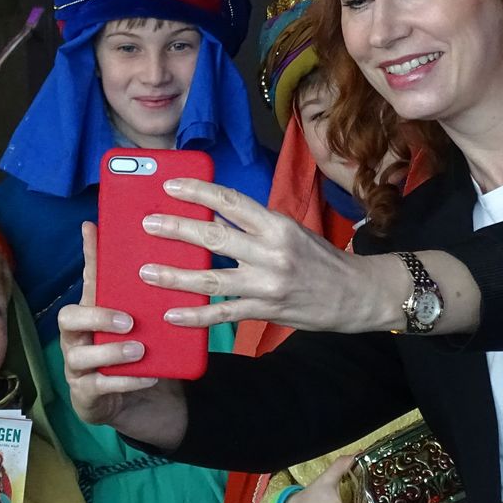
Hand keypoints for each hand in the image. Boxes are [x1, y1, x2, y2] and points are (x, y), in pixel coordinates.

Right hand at [58, 222, 188, 450]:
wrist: (140, 400)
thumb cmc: (138, 352)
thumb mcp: (146, 321)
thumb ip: (147, 295)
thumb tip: (165, 258)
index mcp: (91, 313)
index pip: (87, 279)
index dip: (88, 255)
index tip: (91, 227)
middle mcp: (77, 337)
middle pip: (67, 319)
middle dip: (96, 316)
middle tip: (129, 320)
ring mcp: (77, 367)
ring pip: (79, 356)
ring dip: (112, 352)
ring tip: (140, 350)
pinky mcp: (86, 395)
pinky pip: (99, 387)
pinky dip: (126, 381)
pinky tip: (149, 376)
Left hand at [137, 179, 392, 333]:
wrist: (357, 294)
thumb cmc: (321, 259)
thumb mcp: (291, 232)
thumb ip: (254, 227)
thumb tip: (211, 218)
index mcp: (277, 224)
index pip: (230, 202)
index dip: (197, 192)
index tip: (169, 186)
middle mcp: (271, 251)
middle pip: (213, 238)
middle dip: (176, 230)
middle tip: (147, 224)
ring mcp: (267, 284)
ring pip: (211, 280)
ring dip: (174, 276)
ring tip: (146, 272)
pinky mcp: (266, 310)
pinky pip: (223, 314)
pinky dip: (195, 316)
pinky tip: (171, 314)